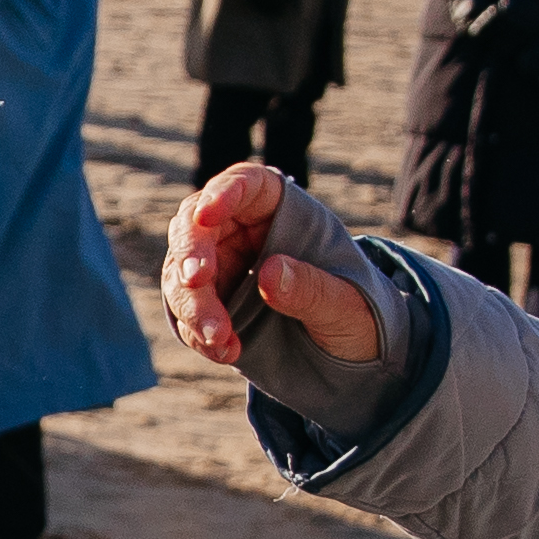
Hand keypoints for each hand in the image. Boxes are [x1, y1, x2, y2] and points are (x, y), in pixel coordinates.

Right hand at [163, 163, 377, 366]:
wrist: (350, 353)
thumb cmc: (356, 314)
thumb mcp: (346, 305)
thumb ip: (311, 288)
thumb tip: (270, 273)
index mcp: (281, 210)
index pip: (246, 184)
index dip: (222, 193)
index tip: (206, 215)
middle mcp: (243, 230)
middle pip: (198, 226)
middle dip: (192, 255)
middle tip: (198, 282)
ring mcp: (222, 265)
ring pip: (182, 271)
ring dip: (193, 304)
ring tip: (220, 339)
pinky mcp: (210, 301)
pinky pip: (185, 309)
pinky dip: (196, 331)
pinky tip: (225, 352)